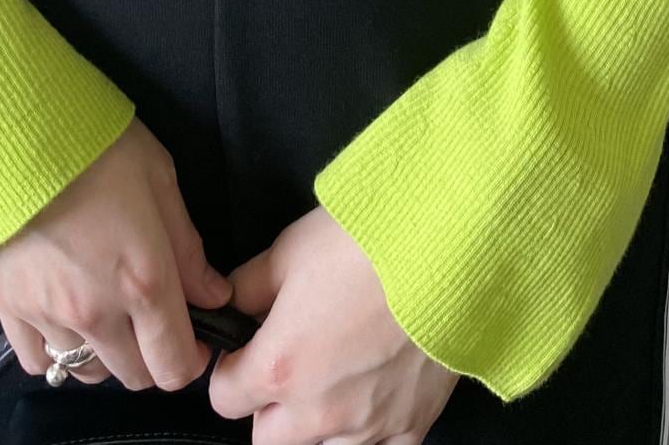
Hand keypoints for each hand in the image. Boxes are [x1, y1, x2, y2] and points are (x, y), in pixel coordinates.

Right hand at [0, 116, 234, 392]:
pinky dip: (53, 349)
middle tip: (149, 317)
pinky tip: (61, 316)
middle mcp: (97, 313)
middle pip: (134, 377)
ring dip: (104, 354)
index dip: (190, 357)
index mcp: (143, 281)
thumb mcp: (158, 177)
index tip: (192, 334)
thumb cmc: (94, 142)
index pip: (175, 365)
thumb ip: (187, 246)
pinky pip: (36, 359)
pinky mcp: (7, 307)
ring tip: (105, 313)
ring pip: (86, 372)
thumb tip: (211, 294)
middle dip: (150, 356)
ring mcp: (47, 315)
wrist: (13, 127)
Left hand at [207, 205, 459, 444]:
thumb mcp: (289, 249)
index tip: (244, 348)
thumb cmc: (366, 242)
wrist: (445, 247)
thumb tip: (230, 302)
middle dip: (268, 405)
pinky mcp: (412, 426)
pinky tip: (370, 401)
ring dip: (315, 425)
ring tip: (332, 379)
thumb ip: (249, 286)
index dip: (231, 367)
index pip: (224, 397)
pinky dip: (369, 434)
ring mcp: (368, 426)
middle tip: (288, 362)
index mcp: (278, 369)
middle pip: (267, 438)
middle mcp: (318, 413)